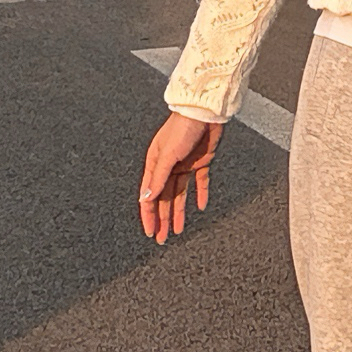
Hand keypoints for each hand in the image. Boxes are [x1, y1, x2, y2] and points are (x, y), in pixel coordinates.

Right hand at [138, 112, 224, 242]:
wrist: (205, 112)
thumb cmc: (182, 127)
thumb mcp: (168, 154)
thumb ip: (158, 177)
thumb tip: (146, 198)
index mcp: (155, 163)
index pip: (150, 195)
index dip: (149, 215)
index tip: (150, 232)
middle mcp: (168, 166)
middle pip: (164, 199)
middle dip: (163, 219)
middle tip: (162, 239)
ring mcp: (184, 165)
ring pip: (179, 194)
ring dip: (179, 212)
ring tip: (177, 230)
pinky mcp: (201, 162)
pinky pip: (200, 183)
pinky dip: (200, 195)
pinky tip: (200, 207)